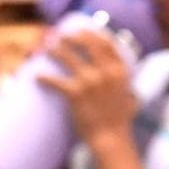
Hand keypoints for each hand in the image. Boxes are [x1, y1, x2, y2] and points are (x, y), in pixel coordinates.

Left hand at [38, 29, 137, 144]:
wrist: (110, 138)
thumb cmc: (120, 121)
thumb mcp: (130, 97)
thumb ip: (128, 88)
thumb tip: (131, 89)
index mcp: (120, 71)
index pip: (107, 44)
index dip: (93, 34)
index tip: (82, 30)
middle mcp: (106, 72)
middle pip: (87, 44)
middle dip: (72, 37)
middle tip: (62, 37)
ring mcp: (90, 81)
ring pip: (67, 57)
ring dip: (56, 50)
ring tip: (48, 49)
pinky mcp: (75, 93)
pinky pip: (55, 81)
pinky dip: (44, 78)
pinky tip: (37, 77)